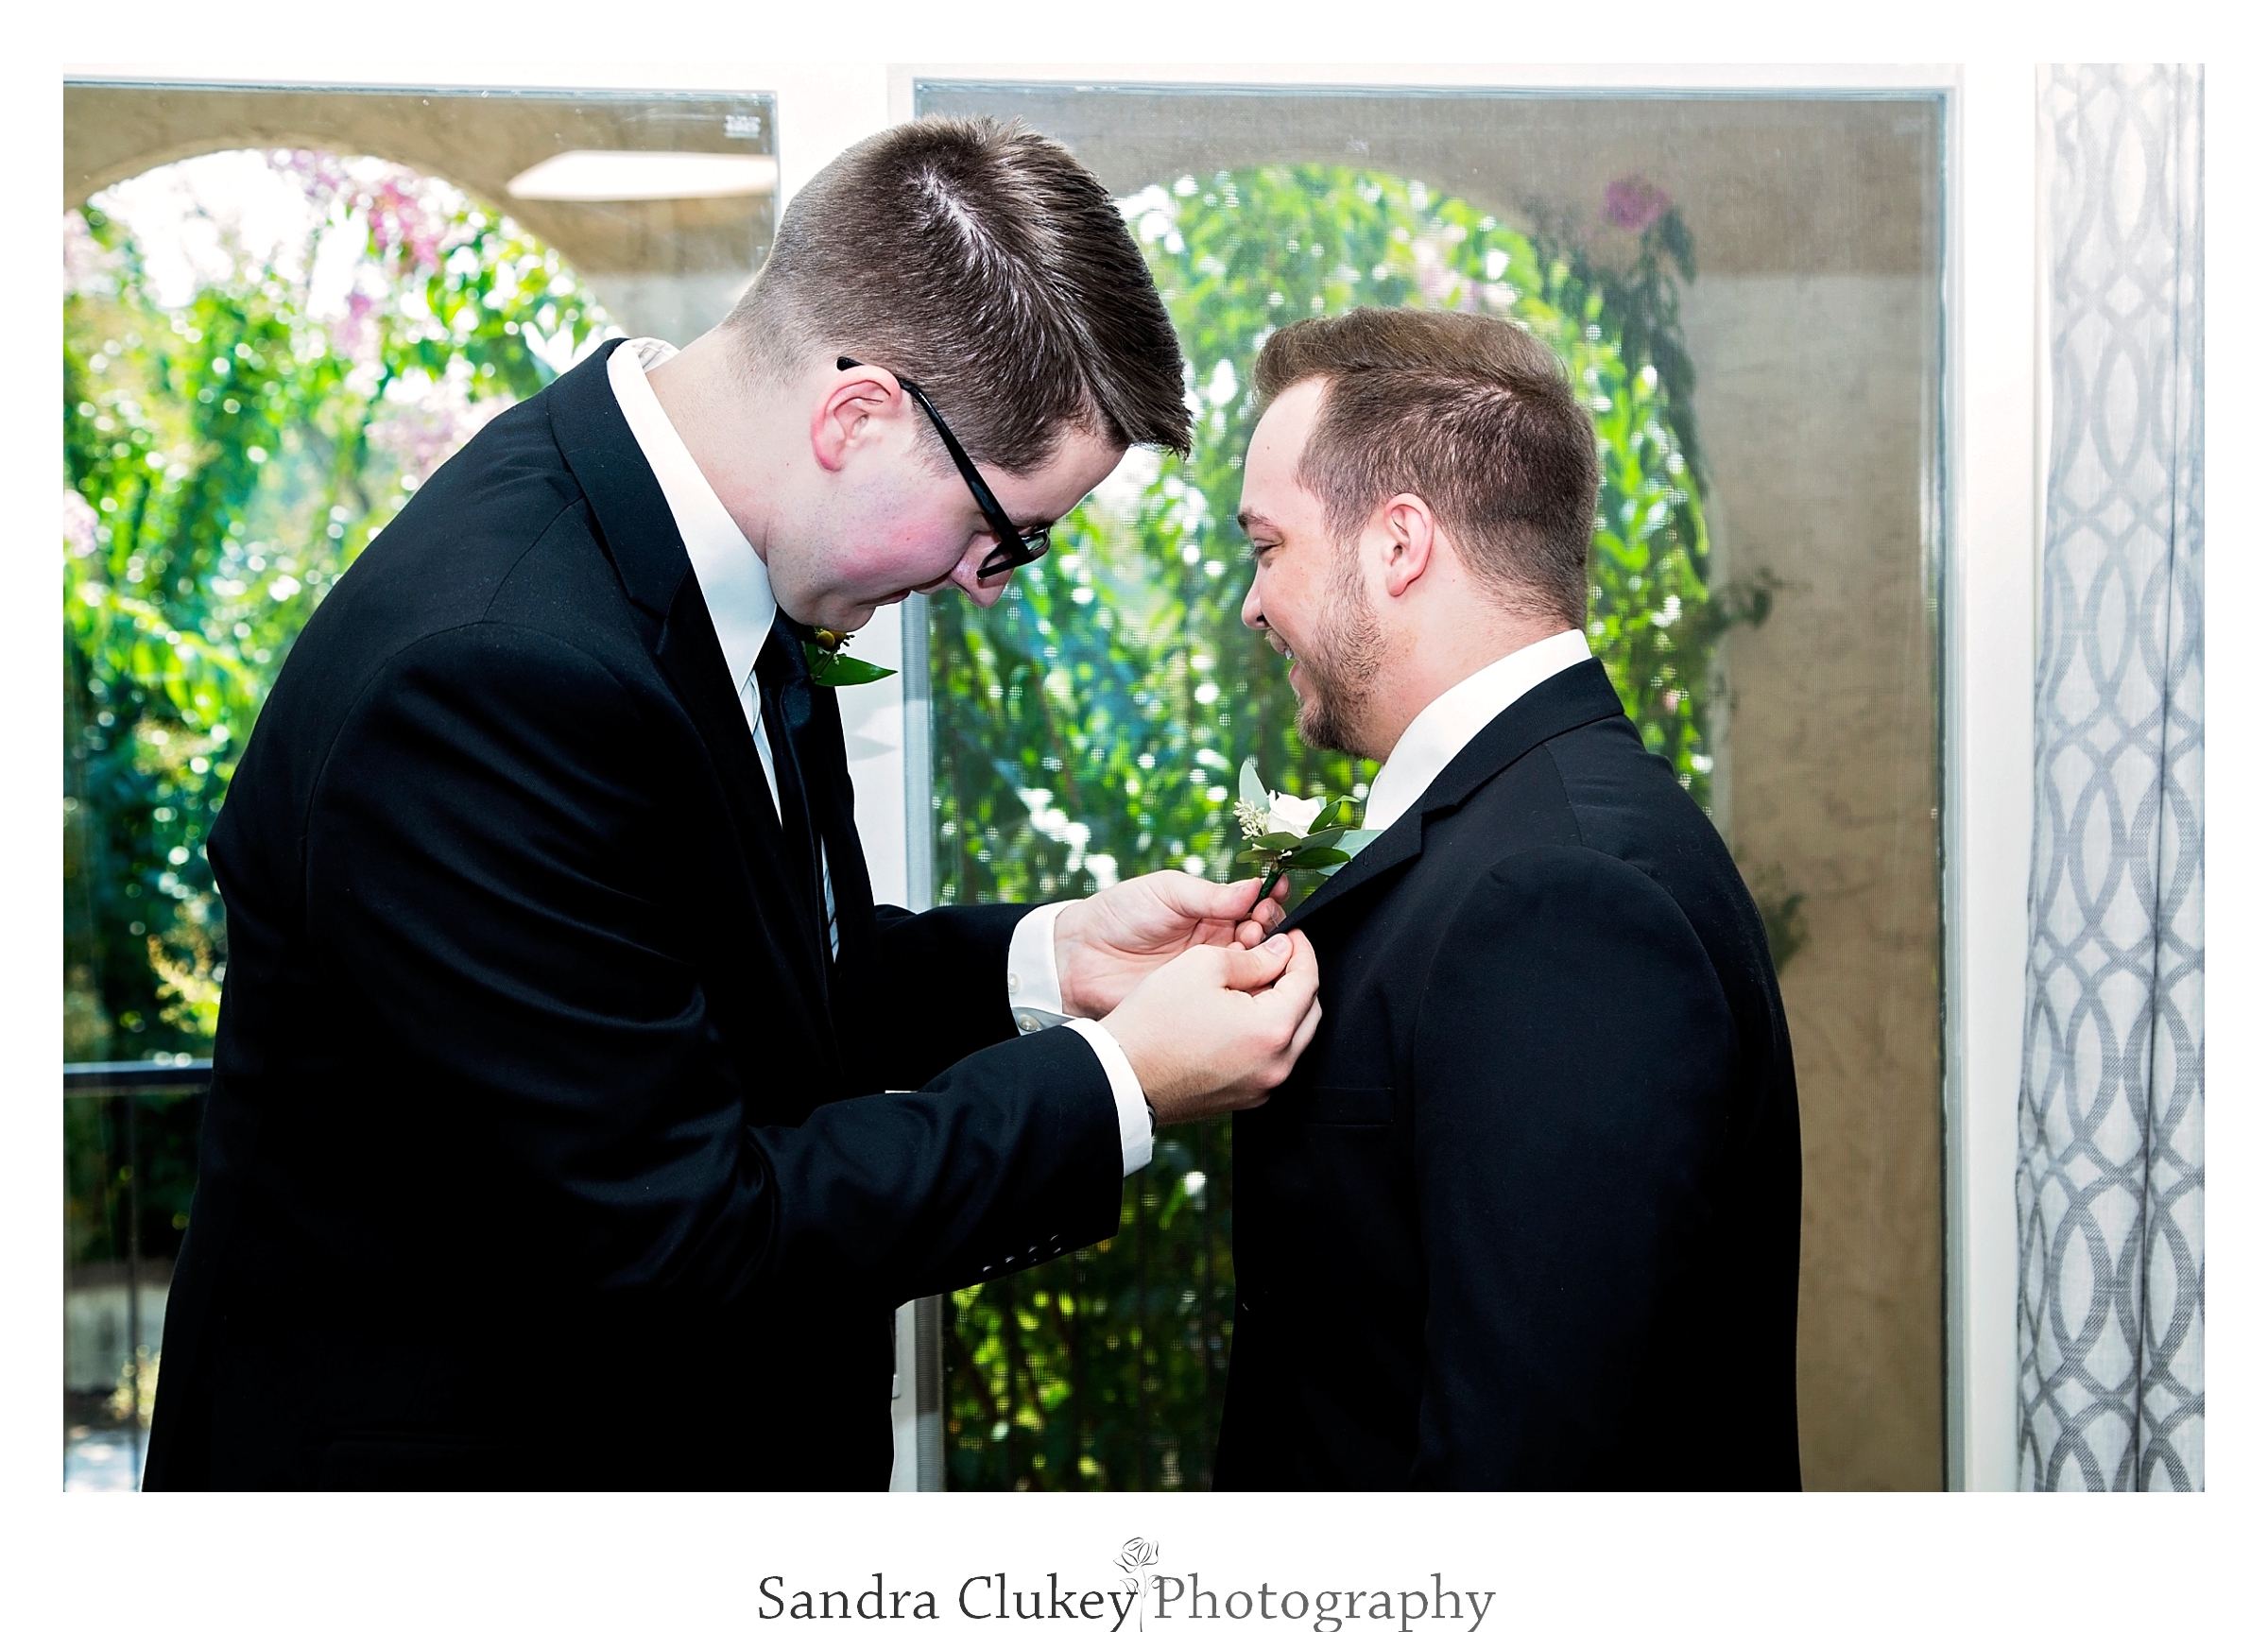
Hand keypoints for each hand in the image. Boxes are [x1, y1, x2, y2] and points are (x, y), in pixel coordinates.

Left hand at [1053, 870, 1289, 1017]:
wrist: (1080, 957)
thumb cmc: (1119, 915)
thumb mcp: (1166, 892)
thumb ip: (1210, 894)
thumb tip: (1254, 887)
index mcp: (1211, 910)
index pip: (1253, 905)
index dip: (1269, 899)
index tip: (1277, 891)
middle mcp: (1217, 942)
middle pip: (1263, 937)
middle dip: (1270, 928)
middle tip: (1260, 925)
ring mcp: (1210, 973)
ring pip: (1254, 967)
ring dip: (1261, 957)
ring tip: (1251, 947)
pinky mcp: (1200, 1000)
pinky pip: (1232, 997)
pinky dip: (1245, 987)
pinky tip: (1245, 976)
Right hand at [1101, 931, 1321, 1124]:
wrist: (1121, 1075)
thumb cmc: (1154, 1022)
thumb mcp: (1203, 965)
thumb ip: (1253, 957)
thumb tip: (1280, 952)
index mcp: (1272, 1030)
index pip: (1308, 981)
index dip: (1302, 950)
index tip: (1290, 935)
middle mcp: (1276, 1065)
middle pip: (1309, 1012)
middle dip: (1298, 980)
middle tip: (1276, 956)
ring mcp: (1261, 1087)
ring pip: (1292, 1039)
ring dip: (1283, 1008)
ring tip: (1255, 985)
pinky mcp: (1244, 1098)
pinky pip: (1271, 1061)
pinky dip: (1266, 1036)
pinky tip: (1240, 1017)